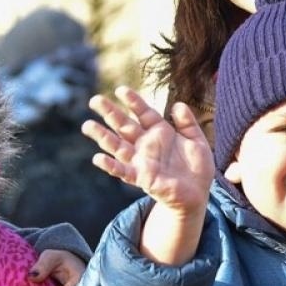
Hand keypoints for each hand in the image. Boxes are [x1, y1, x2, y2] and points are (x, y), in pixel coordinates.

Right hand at [84, 88, 212, 214]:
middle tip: (94, 100)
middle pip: (124, 125)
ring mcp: (141, 161)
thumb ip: (187, 123)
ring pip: (117, 146)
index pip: (143, 113)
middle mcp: (146, 144)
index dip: (133, 101)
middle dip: (109, 113)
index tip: (120, 90)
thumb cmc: (197, 169)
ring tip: (87, 125)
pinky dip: (110, 165)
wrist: (198, 195)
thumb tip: (177, 105)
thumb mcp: (197, 141)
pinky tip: (97, 158)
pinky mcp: (141, 178)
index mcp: (160, 132)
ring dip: (102, 136)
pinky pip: (122, 171)